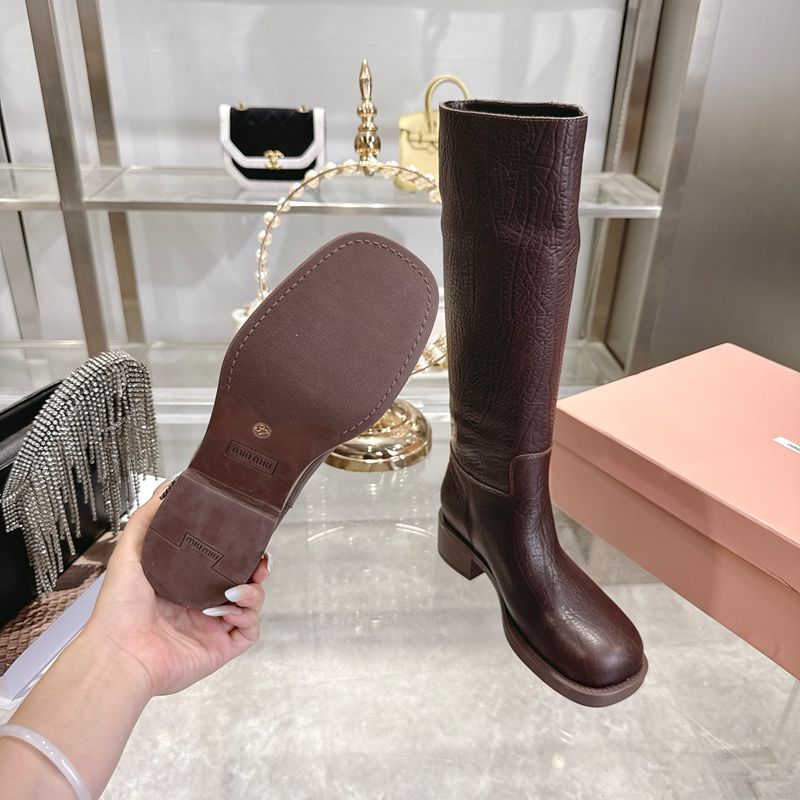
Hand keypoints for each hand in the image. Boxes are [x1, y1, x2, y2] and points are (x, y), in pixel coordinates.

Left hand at [84, 481, 270, 696]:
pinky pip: (249, 630)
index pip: (223, 561)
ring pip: (252, 603)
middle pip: (245, 580)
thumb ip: (149, 517)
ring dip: (252, 592)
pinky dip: (246, 616)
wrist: (119, 652)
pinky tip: (226, 609)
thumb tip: (170, 486)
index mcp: (185, 582)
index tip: (249, 538)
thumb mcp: (132, 551)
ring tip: (233, 590)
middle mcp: (201, 604)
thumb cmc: (119, 607)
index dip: (240, 550)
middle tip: (260, 562)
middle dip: (258, 568)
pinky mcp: (220, 648)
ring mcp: (213, 627)